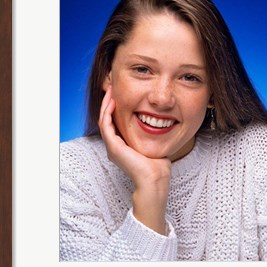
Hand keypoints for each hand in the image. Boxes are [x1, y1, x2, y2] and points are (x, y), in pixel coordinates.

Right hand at [98, 86, 170, 234]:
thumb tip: (163, 123)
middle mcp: (114, 146)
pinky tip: (113, 101)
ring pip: (103, 119)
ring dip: (106, 104)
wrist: (155, 179)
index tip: (122, 93)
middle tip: (113, 87)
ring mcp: (112, 147)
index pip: (115, 122)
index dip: (117, 107)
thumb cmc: (158, 166)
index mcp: (122, 146)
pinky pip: (105, 124)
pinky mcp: (113, 146)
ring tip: (111, 90)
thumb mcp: (154, 144)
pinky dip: (107, 112)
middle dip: (109, 102)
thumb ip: (153, 134)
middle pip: (107, 119)